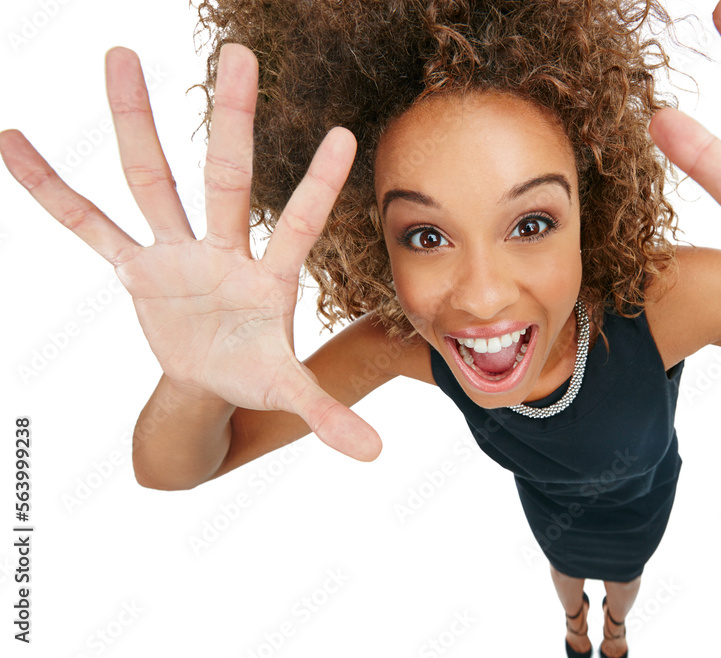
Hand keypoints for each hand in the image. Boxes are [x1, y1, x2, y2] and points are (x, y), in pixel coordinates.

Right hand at [0, 44, 380, 460]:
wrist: (210, 379)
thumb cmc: (254, 373)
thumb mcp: (288, 395)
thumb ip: (328, 416)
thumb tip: (377, 454)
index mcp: (269, 278)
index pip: (299, 223)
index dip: (318, 184)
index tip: (343, 133)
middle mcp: (223, 251)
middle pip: (227, 178)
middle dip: (233, 120)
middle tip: (241, 52)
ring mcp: (175, 253)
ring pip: (153, 180)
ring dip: (136, 122)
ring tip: (118, 52)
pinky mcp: (134, 268)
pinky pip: (87, 225)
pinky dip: (52, 189)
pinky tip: (12, 141)